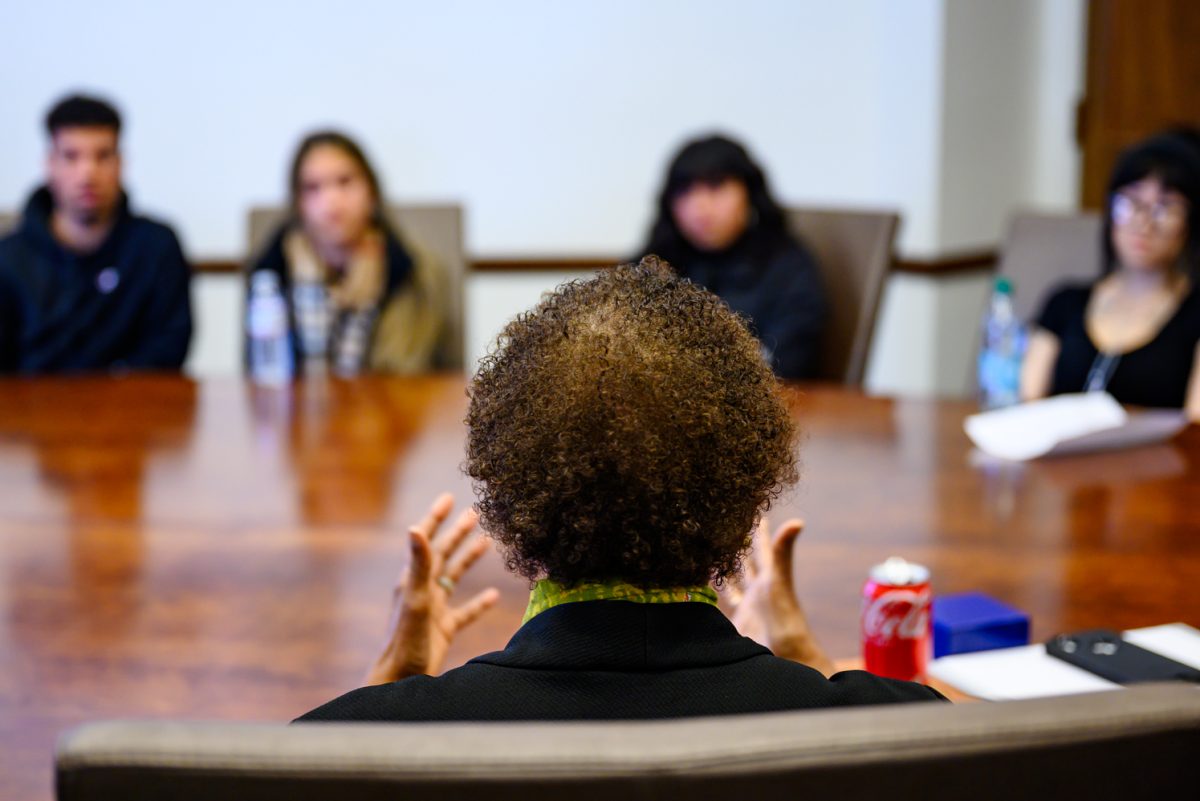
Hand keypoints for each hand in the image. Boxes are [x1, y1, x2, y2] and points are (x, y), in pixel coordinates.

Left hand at [365, 492, 499, 684]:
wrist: (400, 679)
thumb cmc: (405, 640)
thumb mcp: (415, 598)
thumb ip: (418, 564)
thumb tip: (415, 526)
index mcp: (413, 579)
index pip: (426, 541)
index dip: (436, 518)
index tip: (449, 498)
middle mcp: (422, 590)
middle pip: (443, 554)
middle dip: (457, 532)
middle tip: (475, 512)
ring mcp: (434, 609)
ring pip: (454, 577)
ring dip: (469, 559)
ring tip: (488, 541)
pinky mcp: (443, 628)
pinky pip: (465, 611)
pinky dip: (479, 602)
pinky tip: (493, 596)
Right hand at [723, 517, 834, 676]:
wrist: (786, 660)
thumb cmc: (787, 623)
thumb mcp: (781, 583)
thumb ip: (783, 554)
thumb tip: (797, 521)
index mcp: (768, 578)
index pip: (762, 549)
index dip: (758, 532)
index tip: (754, 512)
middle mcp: (758, 589)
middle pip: (746, 562)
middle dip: (738, 544)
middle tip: (726, 527)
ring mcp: (749, 605)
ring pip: (734, 580)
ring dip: (725, 566)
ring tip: (713, 551)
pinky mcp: (740, 620)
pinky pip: (726, 601)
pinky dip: (716, 591)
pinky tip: (705, 584)